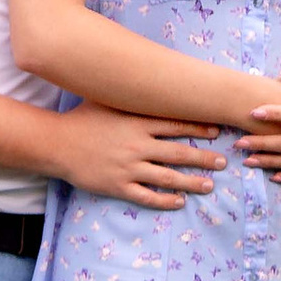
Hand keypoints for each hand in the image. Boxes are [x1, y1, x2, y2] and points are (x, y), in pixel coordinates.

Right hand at [56, 105, 223, 207]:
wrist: (57, 143)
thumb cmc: (83, 117)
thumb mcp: (109, 100)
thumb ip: (132, 95)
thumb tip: (152, 78)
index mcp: (137, 123)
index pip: (176, 125)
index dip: (199, 129)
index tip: (217, 132)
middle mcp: (137, 146)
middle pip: (179, 153)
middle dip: (204, 158)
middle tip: (224, 162)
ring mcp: (128, 168)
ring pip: (168, 177)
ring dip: (191, 182)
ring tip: (209, 185)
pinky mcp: (118, 186)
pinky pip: (146, 195)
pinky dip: (165, 200)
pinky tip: (179, 202)